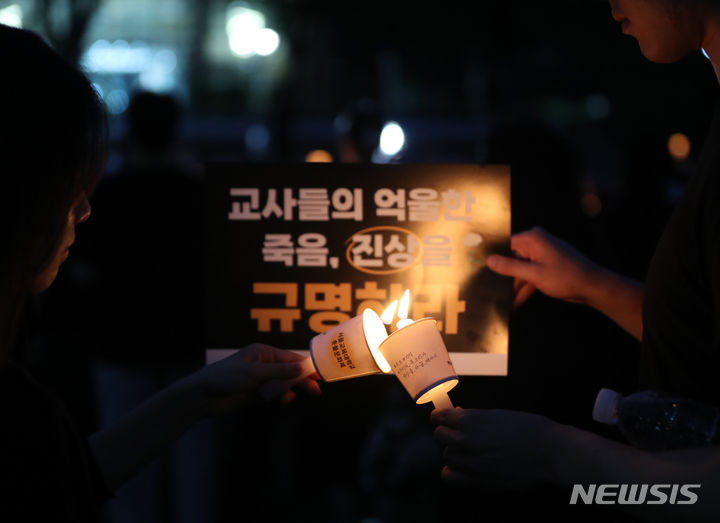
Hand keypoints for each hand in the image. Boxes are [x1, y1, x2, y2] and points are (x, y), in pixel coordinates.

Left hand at [180, 343, 320, 415]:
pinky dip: (280, 397)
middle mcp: (263, 364)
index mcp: (263, 353)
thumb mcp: (255, 374)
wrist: (203, 396)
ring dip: (289, 390)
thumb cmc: (226, 378)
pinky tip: (281, 401)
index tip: (320, 374)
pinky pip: (275, 393)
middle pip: (289, 371)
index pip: (290, 358)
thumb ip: (280, 372)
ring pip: (283, 384)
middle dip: (302, 380)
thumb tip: (303, 368)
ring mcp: (260, 379)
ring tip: (290, 399)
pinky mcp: (256, 393)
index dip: (306, 366)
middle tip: (316, 391)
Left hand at [431, 407, 558, 489]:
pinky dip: (452, 471)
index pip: (439, 417)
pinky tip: (462, 467)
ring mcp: (471, 462)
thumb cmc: (529, 428)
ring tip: (466, 450)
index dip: (440, 417)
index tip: (442, 418)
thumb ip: (475, 417)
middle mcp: (466, 440)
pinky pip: (449, 476)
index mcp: (471, 419)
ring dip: (453, 451)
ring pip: (446, 455)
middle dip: (446, 433)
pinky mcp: (478, 480)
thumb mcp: (498, 414)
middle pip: (439, 436)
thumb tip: (457, 416)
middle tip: (456, 433)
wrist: (549, 452)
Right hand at [487, 226, 600, 308]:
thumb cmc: (566, 277)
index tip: (477, 267)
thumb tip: (489, 260)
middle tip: (488, 289)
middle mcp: (536, 244)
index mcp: (533, 238)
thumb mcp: (534, 274)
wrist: (593, 287)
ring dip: (513, 287)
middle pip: (511, 258)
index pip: (505, 244)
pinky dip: (524, 289)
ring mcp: (542, 256)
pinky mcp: (546, 267)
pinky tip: (514, 303)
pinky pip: (529, 276)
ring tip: (500, 301)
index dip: (492, 256)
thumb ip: (510, 267)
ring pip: (520, 270)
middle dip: (503, 276)